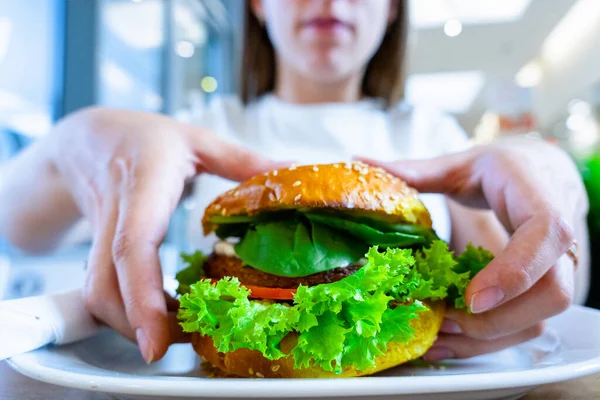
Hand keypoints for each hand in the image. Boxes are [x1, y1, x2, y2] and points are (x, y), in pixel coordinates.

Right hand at [48, 107, 284, 362]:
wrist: (88, 139)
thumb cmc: (146, 137)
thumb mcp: (198, 139)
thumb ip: (244, 160)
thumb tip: (295, 169)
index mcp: (144, 181)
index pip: (134, 244)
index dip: (142, 295)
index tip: (157, 340)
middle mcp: (115, 212)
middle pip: (108, 284)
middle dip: (138, 326)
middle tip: (177, 345)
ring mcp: (99, 234)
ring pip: (97, 294)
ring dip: (131, 323)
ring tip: (174, 331)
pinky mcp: (95, 249)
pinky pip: (103, 289)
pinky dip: (128, 311)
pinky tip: (158, 315)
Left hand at [358, 137, 588, 359]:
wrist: (544, 174)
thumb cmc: (503, 169)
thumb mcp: (461, 164)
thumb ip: (416, 169)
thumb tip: (360, 159)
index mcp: (537, 195)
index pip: (545, 235)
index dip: (514, 271)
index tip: (471, 298)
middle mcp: (558, 236)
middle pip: (552, 292)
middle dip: (497, 319)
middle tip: (444, 320)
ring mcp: (556, 266)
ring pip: (542, 318)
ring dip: (490, 336)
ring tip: (439, 334)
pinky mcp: (544, 287)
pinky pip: (529, 324)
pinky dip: (491, 339)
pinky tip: (451, 339)